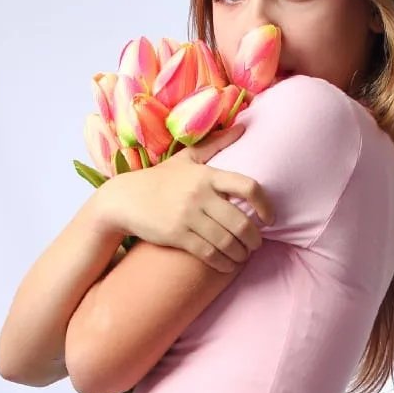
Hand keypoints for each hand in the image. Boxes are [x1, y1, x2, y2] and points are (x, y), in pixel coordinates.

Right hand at [97, 123, 275, 270]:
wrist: (124, 199)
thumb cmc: (160, 179)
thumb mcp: (187, 158)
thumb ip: (216, 144)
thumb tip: (244, 127)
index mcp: (207, 175)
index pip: (247, 187)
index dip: (265, 204)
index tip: (269, 218)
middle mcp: (199, 194)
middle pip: (241, 222)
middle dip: (254, 239)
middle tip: (256, 244)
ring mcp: (188, 216)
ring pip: (227, 242)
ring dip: (241, 254)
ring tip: (243, 255)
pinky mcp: (177, 235)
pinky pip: (209, 254)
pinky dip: (223, 263)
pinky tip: (227, 265)